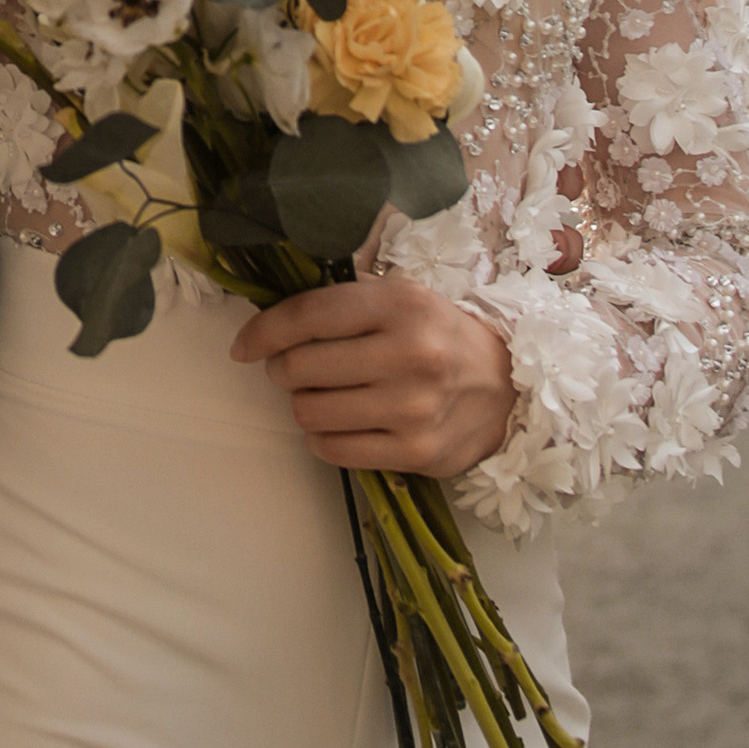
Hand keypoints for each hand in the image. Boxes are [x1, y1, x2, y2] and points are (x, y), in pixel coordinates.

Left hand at [229, 273, 516, 479]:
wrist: (504, 386)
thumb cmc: (437, 335)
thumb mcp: (401, 295)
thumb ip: (342, 299)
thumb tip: (269, 315)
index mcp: (401, 304)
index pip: (309, 315)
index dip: (264, 331)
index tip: (244, 346)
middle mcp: (410, 354)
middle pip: (300, 368)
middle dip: (282, 370)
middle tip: (293, 369)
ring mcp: (413, 408)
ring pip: (310, 412)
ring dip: (302, 404)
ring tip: (320, 395)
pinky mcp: (416, 451)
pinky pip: (333, 449)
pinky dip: (321, 437)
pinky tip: (337, 423)